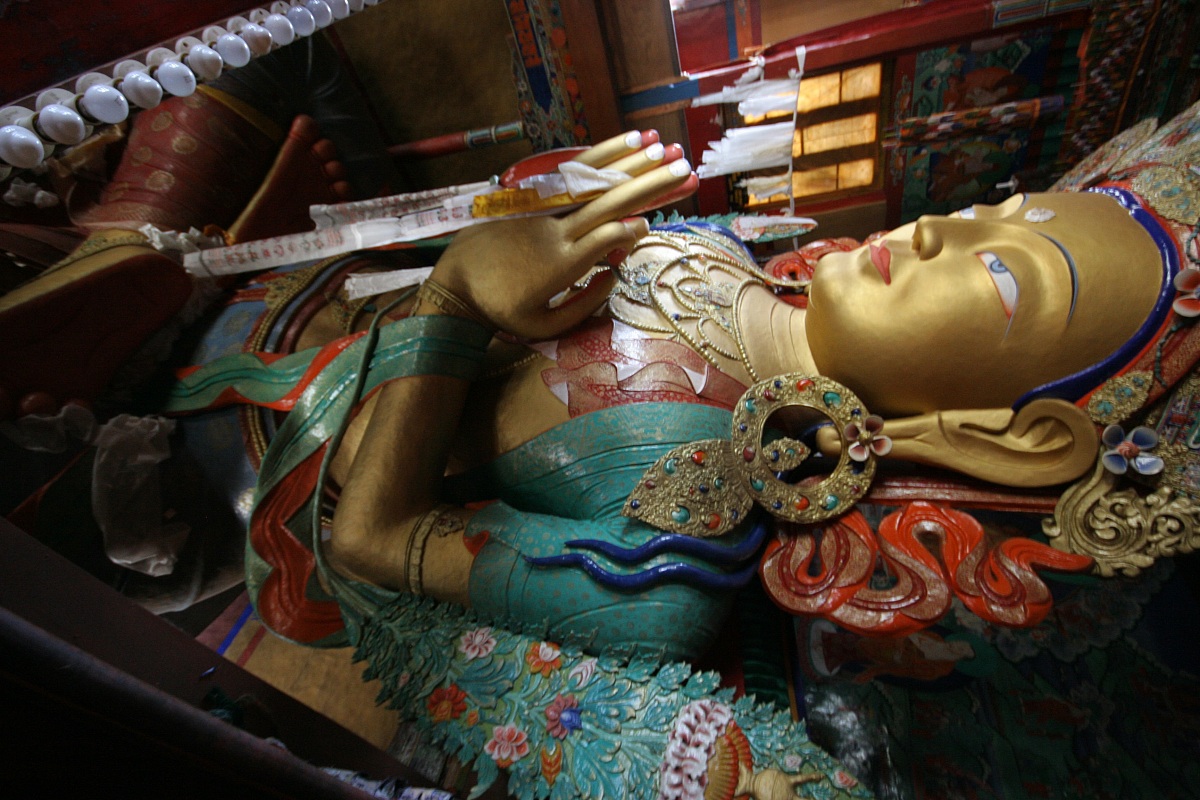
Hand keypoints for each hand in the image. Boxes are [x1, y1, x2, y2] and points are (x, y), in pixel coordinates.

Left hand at [429, 137, 696, 339]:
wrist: (454, 283)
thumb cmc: (501, 311)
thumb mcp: (543, 327)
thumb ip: (583, 306)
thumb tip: (612, 276)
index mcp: (562, 265)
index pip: (607, 237)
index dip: (632, 228)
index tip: (650, 223)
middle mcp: (557, 231)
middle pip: (611, 201)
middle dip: (651, 184)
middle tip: (685, 170)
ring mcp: (544, 208)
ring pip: (593, 179)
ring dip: (630, 161)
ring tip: (661, 146)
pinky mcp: (534, 196)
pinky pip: (570, 171)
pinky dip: (598, 156)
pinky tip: (623, 142)